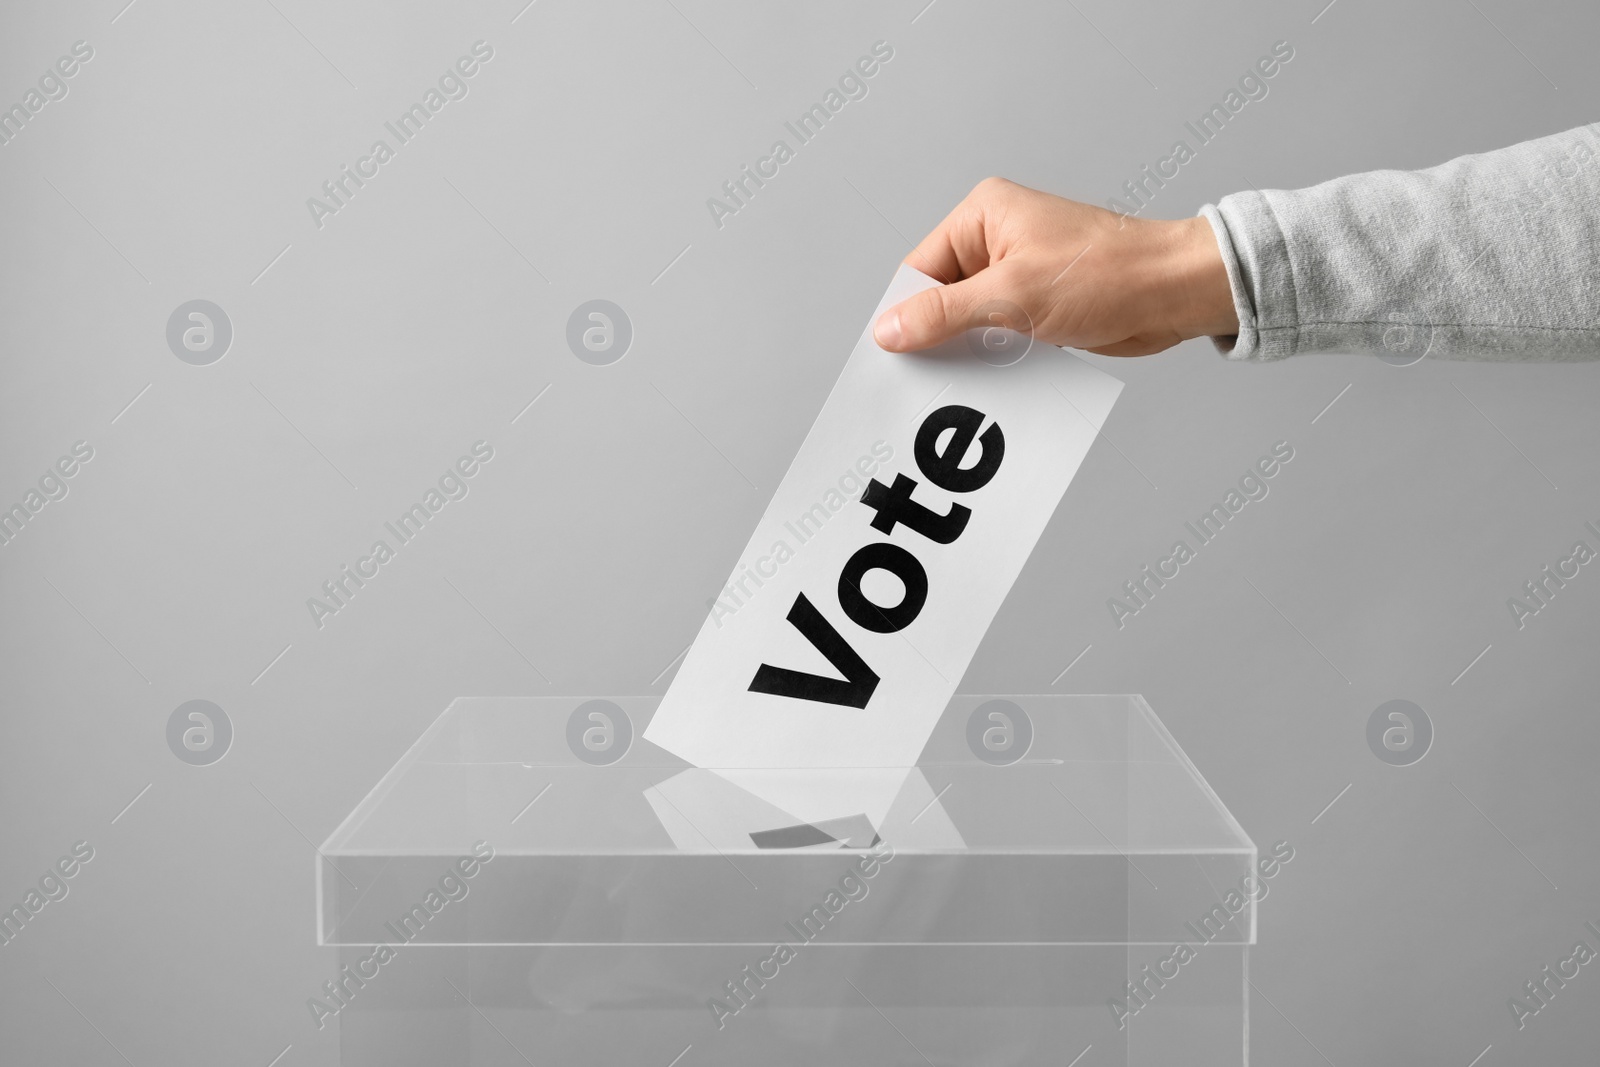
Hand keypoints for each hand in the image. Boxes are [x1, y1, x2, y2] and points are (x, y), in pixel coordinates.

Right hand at [873, 178, 1237, 356]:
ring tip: (966, 379)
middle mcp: (997, 239)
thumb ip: (945, 314)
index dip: (905, 313)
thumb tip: (891, 329)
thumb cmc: (1112, 273)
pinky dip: (995, 357)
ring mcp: (1018, 273)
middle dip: (937, 337)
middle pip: (941, 296)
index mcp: (983, 216)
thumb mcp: (1013, 296)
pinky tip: (996, 379)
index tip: (894, 354)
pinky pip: (999, 334)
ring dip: (969, 351)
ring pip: (970, 320)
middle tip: (927, 376)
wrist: (1176, 293)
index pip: (920, 269)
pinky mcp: (1038, 303)